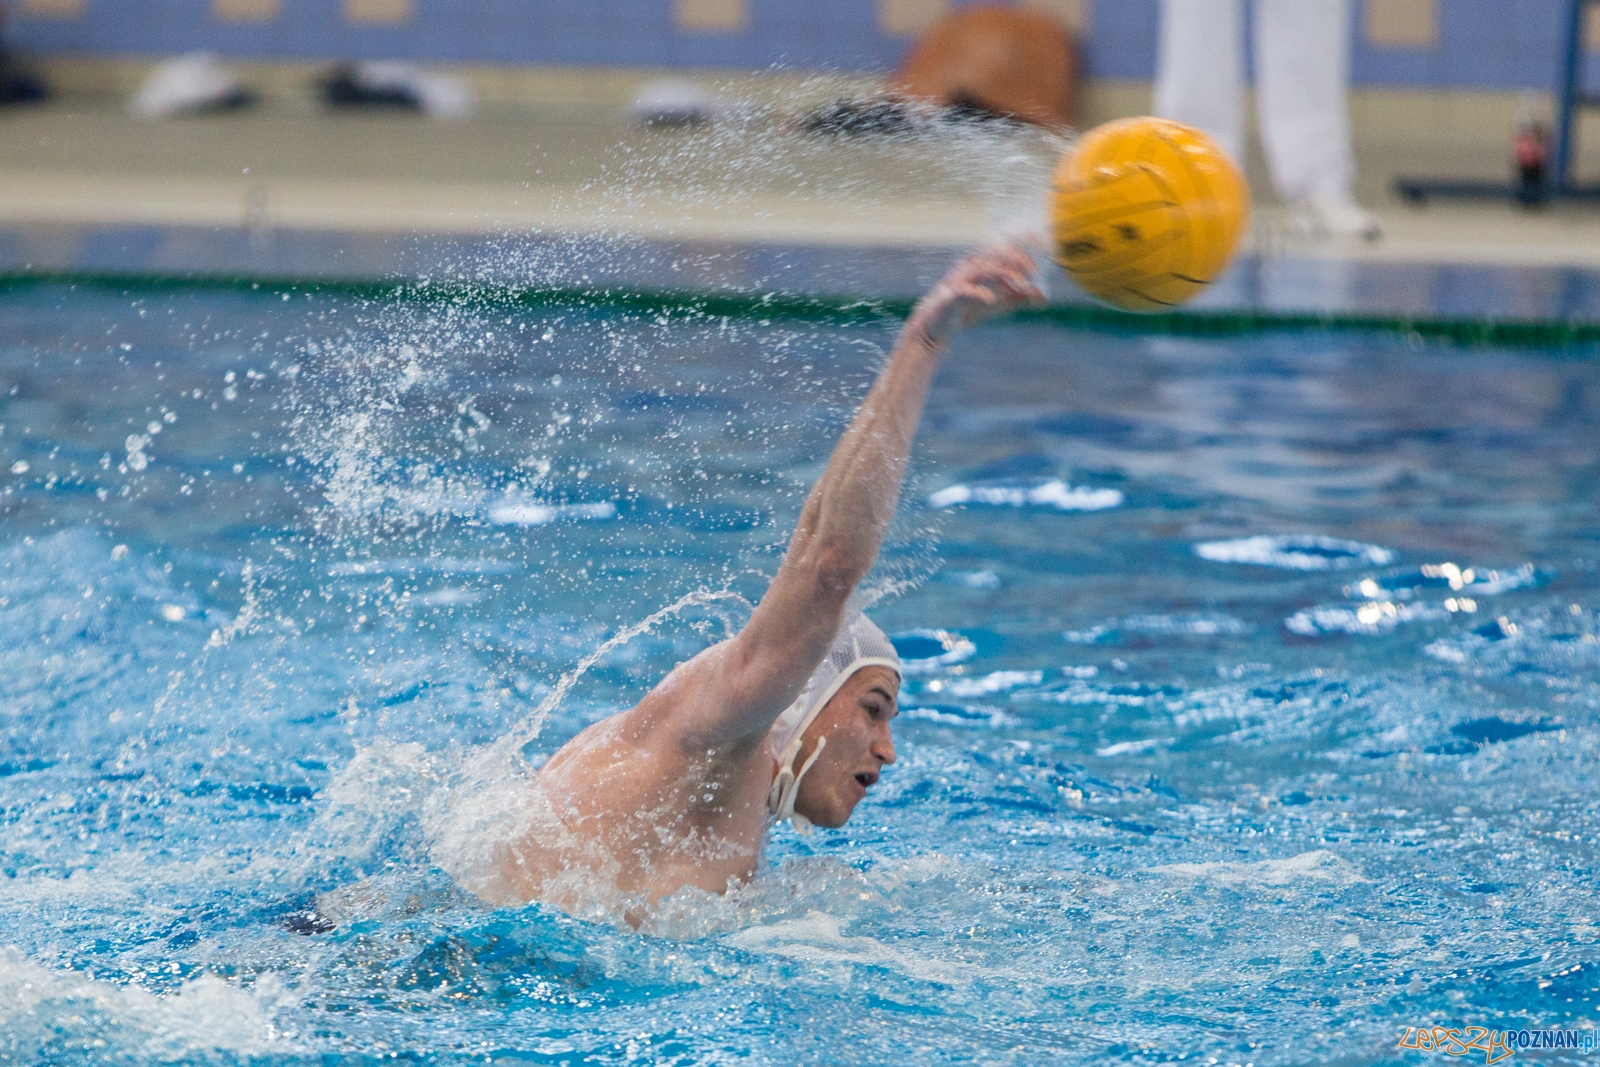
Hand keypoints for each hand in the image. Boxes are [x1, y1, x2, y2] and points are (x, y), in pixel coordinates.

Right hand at [908, 238, 1046, 344]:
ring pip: (983, 268)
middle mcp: (970, 265)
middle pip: (995, 252)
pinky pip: (965, 290)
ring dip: (1006, 275)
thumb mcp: (998, 304)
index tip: (1040, 243)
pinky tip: (991, 300)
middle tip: (1034, 272)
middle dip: (1018, 259)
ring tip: (1022, 286)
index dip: (1019, 238)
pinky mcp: (950, 296)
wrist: (937, 326)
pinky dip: (980, 293)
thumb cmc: (968, 310)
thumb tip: (1044, 296)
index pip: (1002, 243)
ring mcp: (959, 279)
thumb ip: (1019, 297)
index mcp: (981, 262)